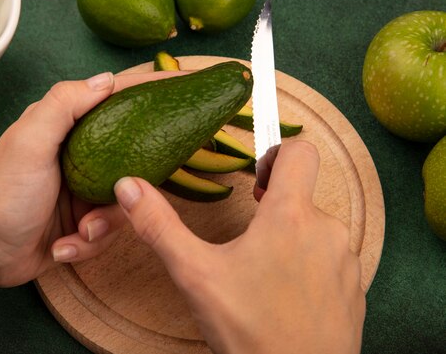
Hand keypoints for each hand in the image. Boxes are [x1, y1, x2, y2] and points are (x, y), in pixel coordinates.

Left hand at [0, 69, 189, 287]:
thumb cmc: (2, 194)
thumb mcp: (29, 142)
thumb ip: (63, 104)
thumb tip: (107, 78)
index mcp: (69, 126)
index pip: (117, 98)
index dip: (150, 88)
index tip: (183, 82)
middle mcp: (84, 154)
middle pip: (135, 155)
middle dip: (129, 187)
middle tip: (112, 200)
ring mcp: (87, 189)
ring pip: (127, 201)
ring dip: (103, 224)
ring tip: (78, 232)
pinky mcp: (88, 221)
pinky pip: (111, 230)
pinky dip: (88, 243)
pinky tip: (63, 246)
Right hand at [114, 141, 364, 353]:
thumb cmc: (251, 330)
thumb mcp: (195, 274)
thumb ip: (159, 226)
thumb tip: (128, 186)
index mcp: (290, 215)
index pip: (299, 151)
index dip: (276, 154)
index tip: (254, 180)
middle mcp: (327, 230)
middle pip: (301, 194)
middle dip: (273, 207)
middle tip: (247, 237)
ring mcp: (345, 260)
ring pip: (314, 228)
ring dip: (290, 238)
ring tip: (262, 272)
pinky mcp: (353, 288)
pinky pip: (330, 259)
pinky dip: (308, 265)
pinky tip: (284, 294)